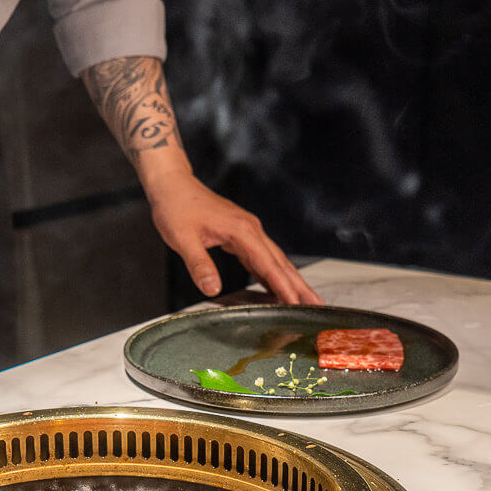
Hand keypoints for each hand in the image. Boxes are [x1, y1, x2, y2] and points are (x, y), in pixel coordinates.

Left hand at [144, 170, 323, 304]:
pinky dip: (271, 273)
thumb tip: (212, 289)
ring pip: (274, 259)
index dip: (283, 287)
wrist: (172, 184)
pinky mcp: (241, 233)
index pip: (268, 264)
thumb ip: (199, 265)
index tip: (298, 304)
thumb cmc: (176, 208)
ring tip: (304, 300)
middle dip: (299, 286)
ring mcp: (248, 230)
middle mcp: (251, 229)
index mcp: (241, 231)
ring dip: (290, 280)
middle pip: (281, 262)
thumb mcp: (182, 239)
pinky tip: (276, 286)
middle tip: (318, 306)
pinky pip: (261, 257)